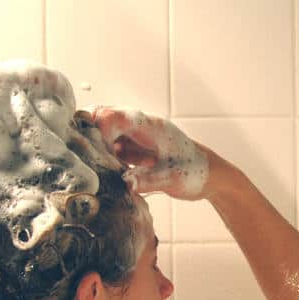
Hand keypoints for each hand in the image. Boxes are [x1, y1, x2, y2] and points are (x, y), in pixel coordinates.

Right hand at [91, 106, 216, 200]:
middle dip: (90, 136)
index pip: (113, 116)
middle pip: (102, 117)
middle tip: (90, 161)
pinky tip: (108, 173)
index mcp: (149, 126)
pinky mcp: (133, 147)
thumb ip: (148, 180)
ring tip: (100, 170)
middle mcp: (139, 125)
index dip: (98, 132)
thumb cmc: (194, 173)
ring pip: (103, 131)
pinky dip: (104, 157)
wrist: (208, 175)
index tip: (98, 155)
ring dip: (96, 148)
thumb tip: (125, 184)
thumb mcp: (172, 179)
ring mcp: (135, 135)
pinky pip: (110, 145)